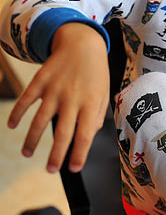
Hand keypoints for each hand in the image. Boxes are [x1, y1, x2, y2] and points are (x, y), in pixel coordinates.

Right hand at [7, 22, 109, 172]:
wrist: (83, 44)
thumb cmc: (95, 73)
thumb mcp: (104, 94)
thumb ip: (97, 116)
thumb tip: (88, 136)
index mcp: (91, 103)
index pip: (86, 134)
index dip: (79, 153)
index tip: (73, 169)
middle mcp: (73, 98)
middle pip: (62, 132)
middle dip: (55, 154)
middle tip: (50, 170)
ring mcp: (55, 89)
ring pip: (40, 120)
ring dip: (32, 139)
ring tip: (28, 153)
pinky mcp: (40, 81)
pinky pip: (26, 100)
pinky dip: (17, 113)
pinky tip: (12, 125)